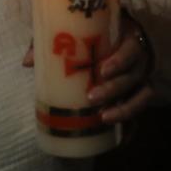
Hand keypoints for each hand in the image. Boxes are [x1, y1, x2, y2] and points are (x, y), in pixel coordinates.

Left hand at [20, 16, 154, 124]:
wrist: (111, 36)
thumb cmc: (90, 33)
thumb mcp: (73, 32)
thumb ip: (52, 40)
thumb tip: (28, 62)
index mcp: (126, 37)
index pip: (131, 48)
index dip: (120, 60)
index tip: (101, 70)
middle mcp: (138, 59)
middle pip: (134, 75)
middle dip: (114, 88)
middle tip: (92, 98)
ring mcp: (141, 78)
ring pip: (142, 95)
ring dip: (126, 108)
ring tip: (103, 118)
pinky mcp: (138, 95)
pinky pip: (141, 112)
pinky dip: (133, 126)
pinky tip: (121, 139)